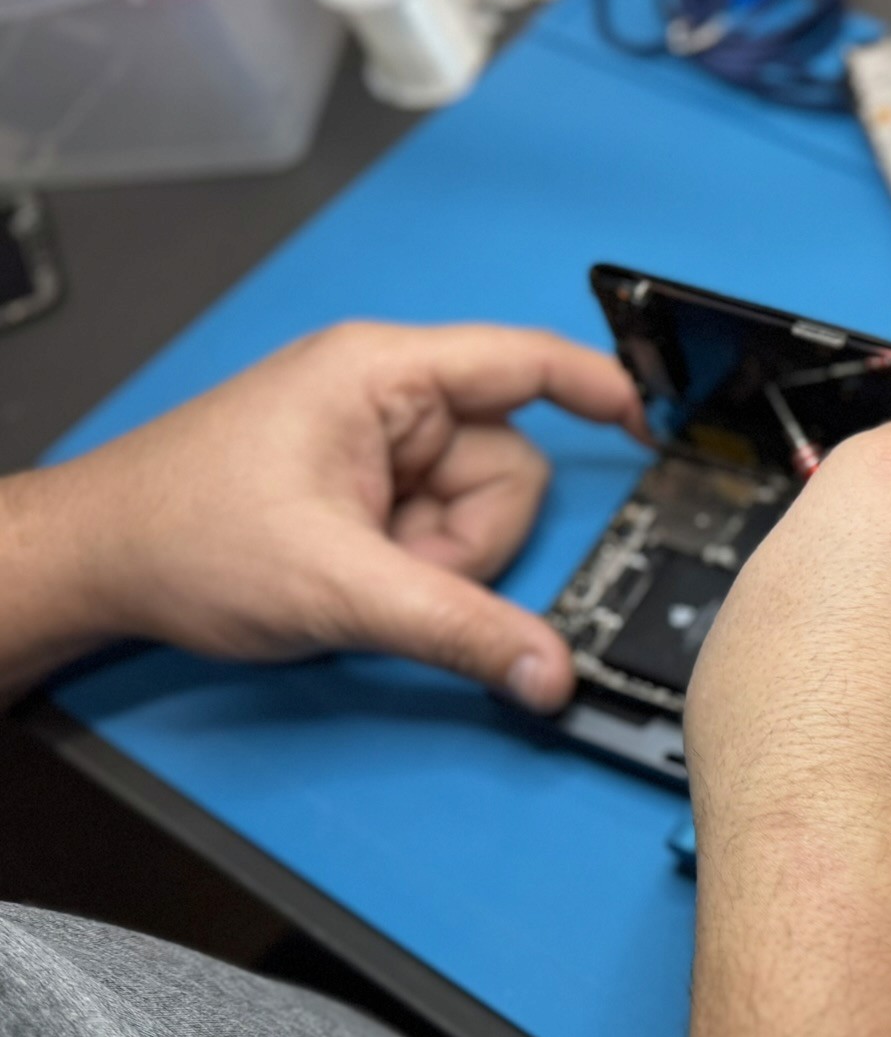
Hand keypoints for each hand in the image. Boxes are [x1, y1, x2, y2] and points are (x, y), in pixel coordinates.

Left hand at [15, 321, 641, 710]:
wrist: (91, 565)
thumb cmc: (182, 535)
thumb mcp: (338, 588)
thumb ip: (458, 629)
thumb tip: (550, 673)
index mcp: (382, 375)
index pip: (524, 362)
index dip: (599, 388)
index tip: (654, 422)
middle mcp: (387, 398)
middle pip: (509, 465)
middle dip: (471, 539)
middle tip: (399, 568)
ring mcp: (376, 446)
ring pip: (479, 511)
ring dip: (441, 562)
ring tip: (363, 578)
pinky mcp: (366, 490)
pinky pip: (441, 533)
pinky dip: (417, 568)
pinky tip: (360, 579)